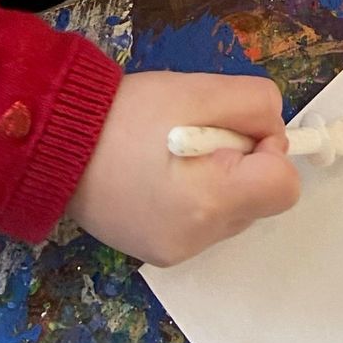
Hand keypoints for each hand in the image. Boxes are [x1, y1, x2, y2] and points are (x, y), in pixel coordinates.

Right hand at [69, 70, 299, 265]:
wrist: (58, 145)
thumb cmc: (129, 114)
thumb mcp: (201, 89)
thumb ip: (255, 104)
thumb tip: (274, 131)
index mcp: (210, 200)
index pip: (284, 187)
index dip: (271, 149)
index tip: (237, 127)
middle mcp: (198, 239)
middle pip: (261, 199)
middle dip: (245, 161)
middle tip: (202, 133)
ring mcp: (178, 252)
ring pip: (235, 210)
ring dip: (221, 177)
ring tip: (175, 151)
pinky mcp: (160, 253)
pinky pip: (206, 221)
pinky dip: (198, 194)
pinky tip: (162, 172)